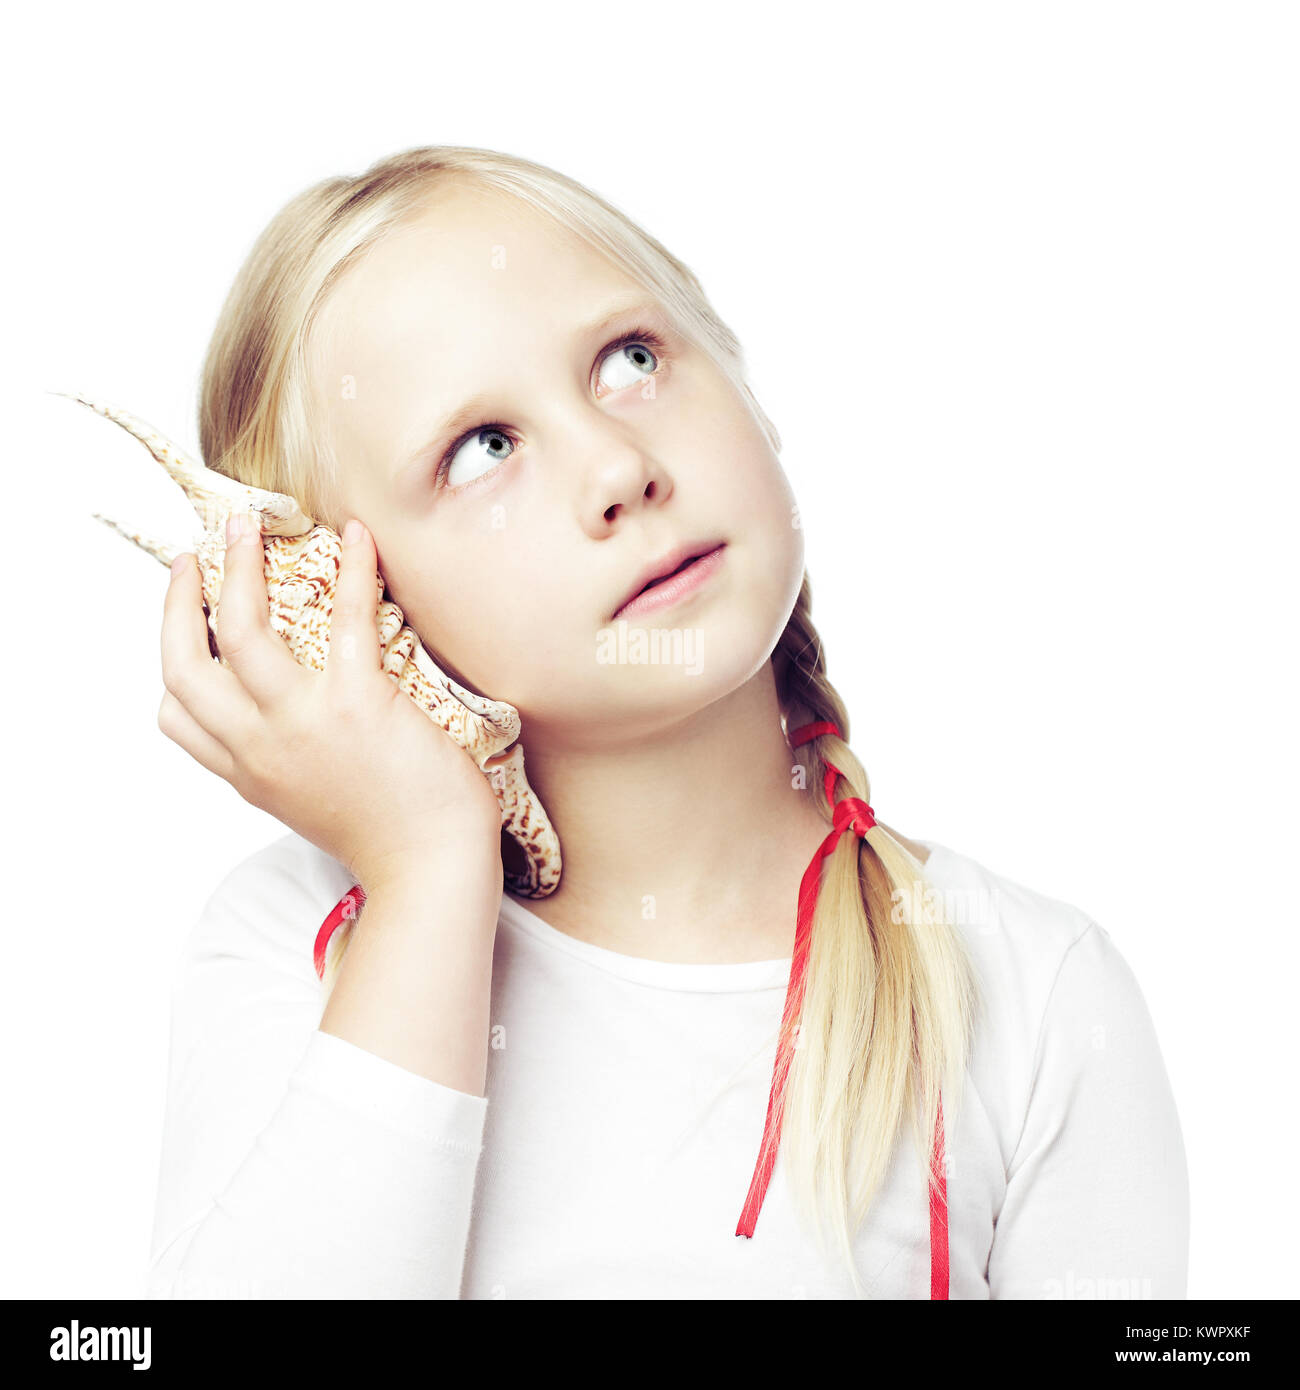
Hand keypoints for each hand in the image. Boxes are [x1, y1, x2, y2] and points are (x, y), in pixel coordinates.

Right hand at [158, 513, 502, 890]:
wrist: (433, 867)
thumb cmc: (388, 833)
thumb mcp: (309, 802)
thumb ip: (282, 761)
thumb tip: (287, 713)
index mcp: (247, 772)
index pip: (176, 715)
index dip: (174, 657)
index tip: (187, 616)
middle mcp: (259, 747)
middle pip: (184, 665)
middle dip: (180, 600)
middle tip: (199, 554)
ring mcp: (303, 724)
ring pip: (242, 630)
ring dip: (240, 567)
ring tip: (248, 524)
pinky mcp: (359, 705)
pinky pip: (345, 619)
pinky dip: (351, 569)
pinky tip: (357, 535)